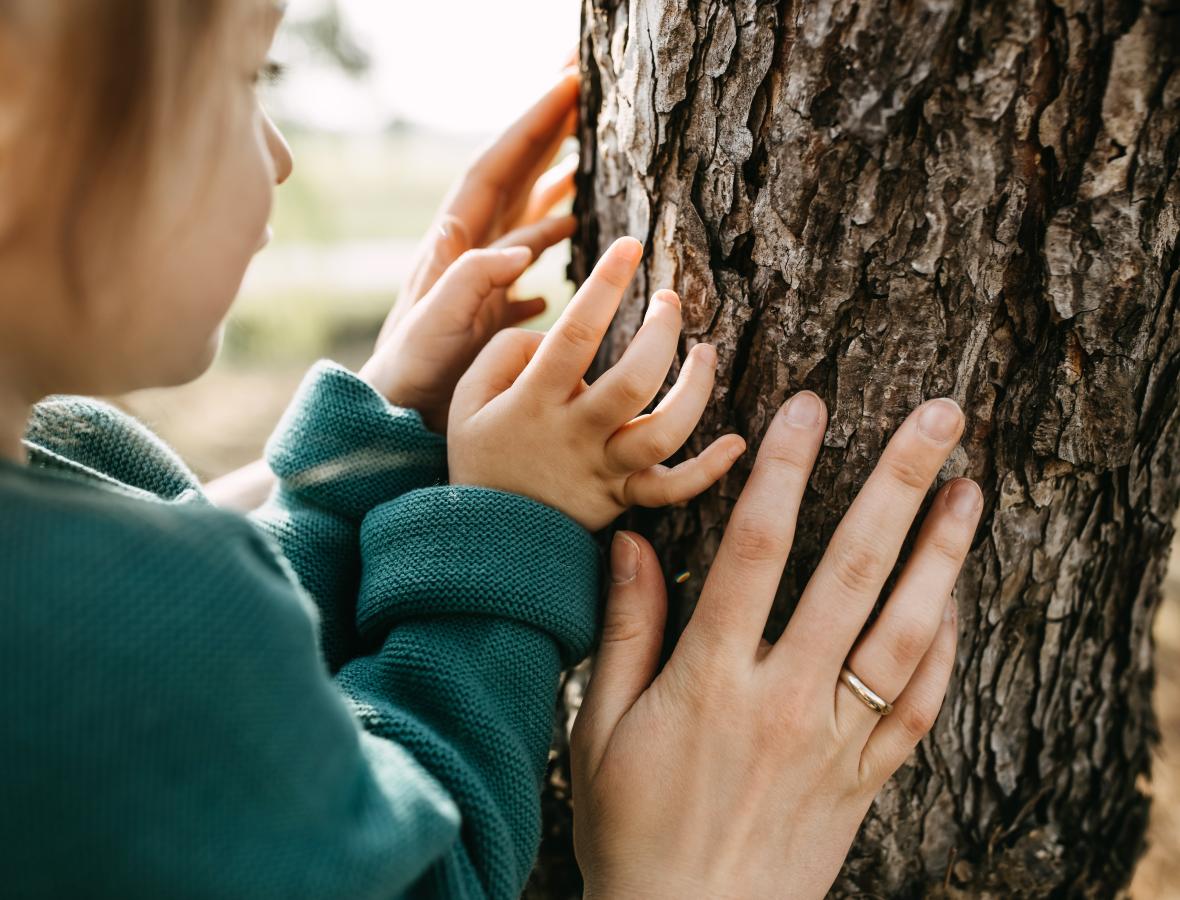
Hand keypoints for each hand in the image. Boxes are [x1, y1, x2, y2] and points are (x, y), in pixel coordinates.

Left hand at [359, 68, 578, 431]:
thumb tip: (522, 248)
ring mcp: (481, 281)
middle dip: (546, 134)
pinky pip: (527, 270)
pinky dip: (549, 252)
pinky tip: (570, 251)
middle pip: (513, 178)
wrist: (393, 416)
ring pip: (524, 219)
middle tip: (581, 92)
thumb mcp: (436, 324)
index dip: (533, 125)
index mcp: (456, 244)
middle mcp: (469, 252)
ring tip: (586, 162)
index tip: (568, 84)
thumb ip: (473, 280)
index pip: (497, 167)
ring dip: (553, 187)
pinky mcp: (490, 312)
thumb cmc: (410, 374)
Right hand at [446, 236, 746, 531]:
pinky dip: (709, 470)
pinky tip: (737, 443)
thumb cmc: (480, 455)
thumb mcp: (467, 397)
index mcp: (535, 401)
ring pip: (664, 432)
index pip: (576, 334)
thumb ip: (505, 352)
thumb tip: (553, 335)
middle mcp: (575, 435)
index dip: (605, 284)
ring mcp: (604, 470)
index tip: (630, 246)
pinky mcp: (623, 498)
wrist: (485, 539)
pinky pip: (672, 489)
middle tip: (670, 300)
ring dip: (696, 390)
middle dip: (661, 333)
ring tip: (706, 352)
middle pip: (633, 381)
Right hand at [570, 393, 980, 897]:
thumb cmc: (631, 831)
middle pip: (851, 570)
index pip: (755, 549)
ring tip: (970, 489)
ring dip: (942, 554)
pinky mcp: (866, 777)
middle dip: (897, 483)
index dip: (783, 469)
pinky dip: (946, 647)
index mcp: (712, 678)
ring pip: (905, 630)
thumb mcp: (601, 730)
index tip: (808, 407)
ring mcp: (836, 738)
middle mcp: (785, 697)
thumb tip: (633, 544)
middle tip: (938, 418)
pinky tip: (958, 599)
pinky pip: (920, 704)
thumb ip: (624, 631)